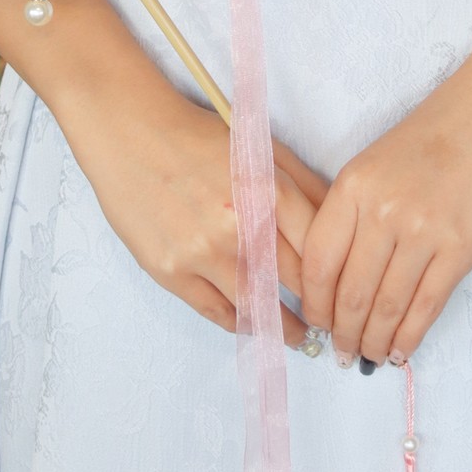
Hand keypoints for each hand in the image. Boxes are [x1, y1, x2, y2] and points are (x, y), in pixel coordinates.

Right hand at [62, 77, 327, 345]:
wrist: (129, 134)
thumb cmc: (197, 136)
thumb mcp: (262, 148)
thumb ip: (304, 185)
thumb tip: (339, 224)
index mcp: (270, 191)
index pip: (320, 249)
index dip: (337, 274)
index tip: (342, 288)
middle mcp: (241, 225)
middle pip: (295, 280)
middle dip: (316, 305)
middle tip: (328, 320)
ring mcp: (204, 252)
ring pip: (258, 304)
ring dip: (282, 326)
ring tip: (297, 337)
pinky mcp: (171, 271)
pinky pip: (216, 311)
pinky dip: (240, 323)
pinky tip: (253, 326)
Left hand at [299, 43, 471, 365]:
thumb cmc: (437, 131)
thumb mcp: (377, 161)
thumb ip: (355, 211)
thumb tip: (339, 274)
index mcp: (353, 186)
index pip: (318, 263)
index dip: (314, 304)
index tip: (316, 322)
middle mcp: (382, 212)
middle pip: (350, 293)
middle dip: (342, 332)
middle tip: (342, 353)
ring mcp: (423, 232)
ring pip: (387, 307)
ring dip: (374, 341)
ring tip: (369, 357)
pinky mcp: (461, 249)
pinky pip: (426, 306)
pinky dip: (410, 337)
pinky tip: (401, 351)